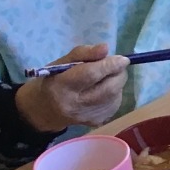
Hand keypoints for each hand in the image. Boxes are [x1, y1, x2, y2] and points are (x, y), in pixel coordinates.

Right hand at [15, 44, 129, 132]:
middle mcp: (75, 105)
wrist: (46, 109)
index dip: (110, 65)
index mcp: (62, 86)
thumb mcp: (62, 62)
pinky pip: (115, 104)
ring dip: (117, 83)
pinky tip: (104, 90)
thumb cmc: (54, 79)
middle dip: (118, 74)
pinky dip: (115, 93)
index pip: (90, 74)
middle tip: (116, 65)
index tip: (123, 59)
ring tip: (106, 77)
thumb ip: (83, 53)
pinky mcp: (96, 122)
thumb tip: (105, 48)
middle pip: (109, 88)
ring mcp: (87, 117)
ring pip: (115, 96)